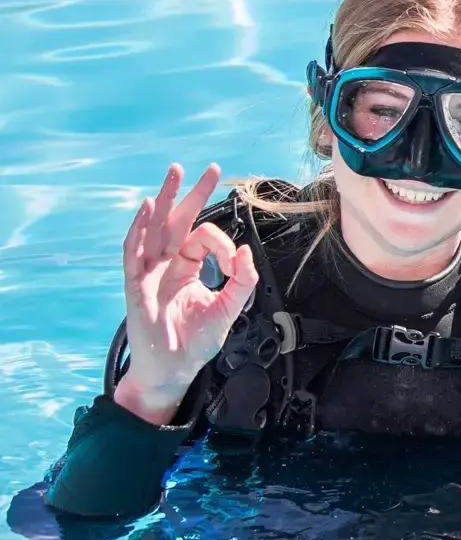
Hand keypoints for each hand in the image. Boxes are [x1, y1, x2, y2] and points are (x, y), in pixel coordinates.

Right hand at [113, 164, 258, 424]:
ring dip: (165, 200)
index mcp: (187, 268)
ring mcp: (148, 273)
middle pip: (179, 221)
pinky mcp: (135, 285)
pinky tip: (146, 208)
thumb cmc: (196, 342)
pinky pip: (134, 252)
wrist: (174, 370)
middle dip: (193, 194)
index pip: (204, 240)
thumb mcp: (228, 309)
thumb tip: (248, 250)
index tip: (235, 264)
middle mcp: (167, 265)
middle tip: (211, 169)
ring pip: (155, 228)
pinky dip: (139, 229)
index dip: (224, 246)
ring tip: (174, 173)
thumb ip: (242, 280)